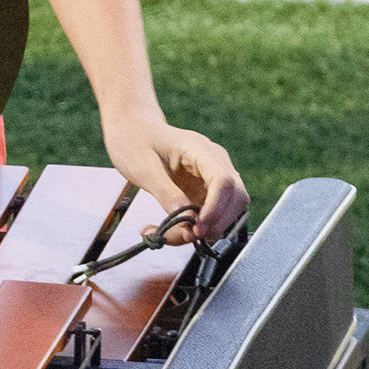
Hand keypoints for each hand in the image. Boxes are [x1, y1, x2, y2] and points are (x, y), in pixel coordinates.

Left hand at [100, 110, 247, 243]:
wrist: (133, 131)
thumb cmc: (135, 142)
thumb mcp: (143, 169)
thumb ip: (166, 194)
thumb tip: (187, 221)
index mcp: (201, 150)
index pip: (223, 180)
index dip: (216, 208)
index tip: (198, 227)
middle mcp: (215, 163)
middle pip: (236, 197)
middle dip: (216, 223)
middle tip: (188, 237)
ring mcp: (213, 178)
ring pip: (228, 211)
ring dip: (207, 230)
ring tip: (171, 236)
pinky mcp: (206, 192)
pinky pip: (211, 216)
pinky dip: (196, 229)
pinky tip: (172, 232)